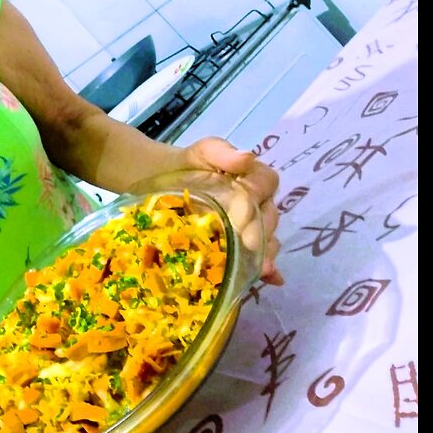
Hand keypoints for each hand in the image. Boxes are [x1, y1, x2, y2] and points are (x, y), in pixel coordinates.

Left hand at [133, 136, 284, 285]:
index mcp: (252, 178)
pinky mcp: (239, 247)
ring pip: (266, 239)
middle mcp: (256, 203)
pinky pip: (259, 258)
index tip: (241, 211)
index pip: (266, 183)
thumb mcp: (202, 153)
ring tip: (260, 268)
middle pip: (268, 216)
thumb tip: (246, 158)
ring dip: (265, 253)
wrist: (162, 184)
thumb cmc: (187, 166)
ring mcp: (249, 227)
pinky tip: (269, 279)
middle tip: (247, 244)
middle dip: (260, 230)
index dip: (257, 195)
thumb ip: (221, 152)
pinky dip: (268, 270)